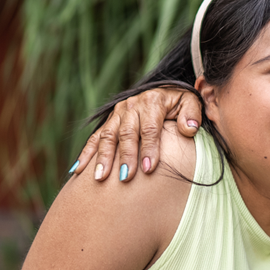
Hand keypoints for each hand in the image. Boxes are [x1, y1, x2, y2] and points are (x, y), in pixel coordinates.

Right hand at [74, 88, 202, 181]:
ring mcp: (118, 114)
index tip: (148, 169)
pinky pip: (95, 138)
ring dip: (103, 157)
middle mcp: (132, 106)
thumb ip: (192, 114)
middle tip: (125, 177)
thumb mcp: (191, 103)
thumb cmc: (180, 104)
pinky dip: (86, 153)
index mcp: (153, 102)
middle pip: (127, 134)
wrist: (165, 92)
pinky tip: (77, 171)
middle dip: (125, 157)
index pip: (150, 129)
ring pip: (108, 136)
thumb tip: (188, 129)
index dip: (149, 148)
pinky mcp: (109, 121)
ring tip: (100, 177)